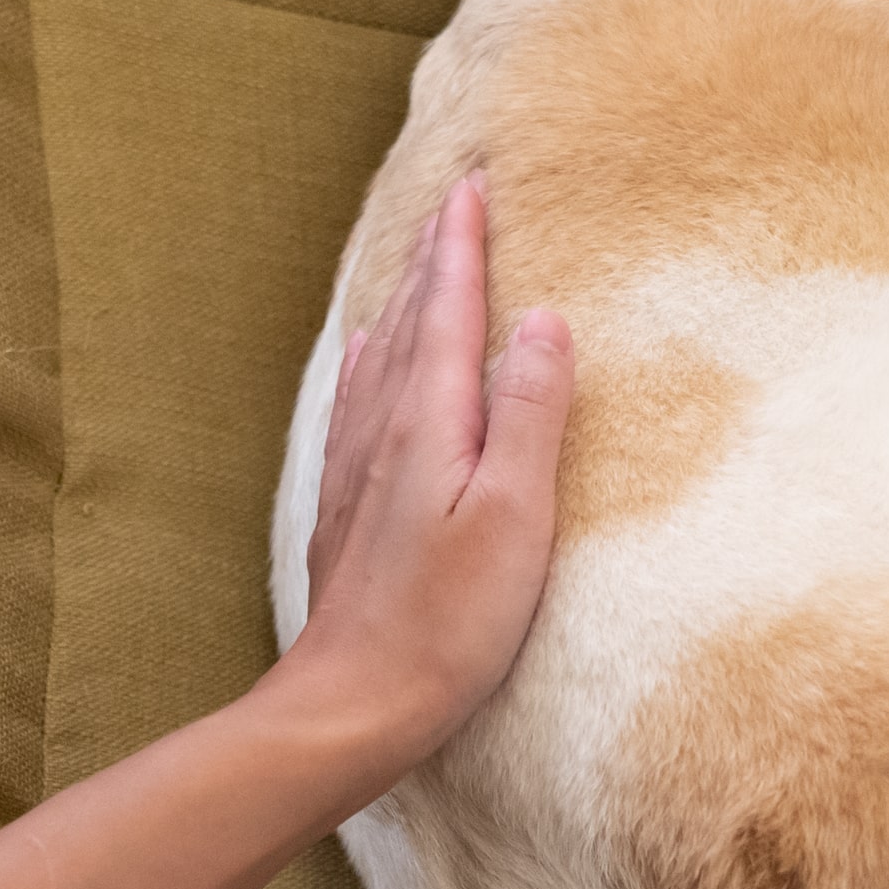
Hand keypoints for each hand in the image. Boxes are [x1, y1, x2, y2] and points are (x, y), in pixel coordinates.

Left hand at [284, 173, 573, 777]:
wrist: (353, 703)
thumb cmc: (447, 622)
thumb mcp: (514, 516)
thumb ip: (528, 412)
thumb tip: (541, 318)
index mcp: (429, 422)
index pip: (451, 310)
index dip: (463, 245)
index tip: (473, 185)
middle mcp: (383, 429)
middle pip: (413, 321)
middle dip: (436, 257)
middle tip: (454, 200)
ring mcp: (357, 468)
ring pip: (384, 356)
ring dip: (408, 300)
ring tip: (419, 260)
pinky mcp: (347, 506)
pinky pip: (359, 400)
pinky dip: (373, 358)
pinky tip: (369, 355)